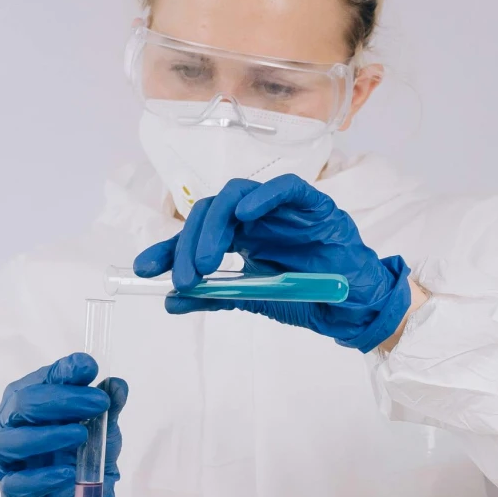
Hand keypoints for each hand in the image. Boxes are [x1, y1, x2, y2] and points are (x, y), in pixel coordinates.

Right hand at [0, 353, 127, 496]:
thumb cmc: (84, 458)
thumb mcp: (104, 431)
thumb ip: (109, 409)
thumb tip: (117, 385)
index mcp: (29, 401)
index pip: (42, 379)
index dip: (64, 371)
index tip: (89, 367)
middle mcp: (11, 425)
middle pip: (22, 404)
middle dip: (61, 399)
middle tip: (98, 403)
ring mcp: (7, 460)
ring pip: (9, 442)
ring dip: (47, 436)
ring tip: (81, 436)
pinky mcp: (11, 493)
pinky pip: (17, 484)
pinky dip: (42, 478)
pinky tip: (67, 474)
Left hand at [130, 174, 413, 352]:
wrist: (352, 308)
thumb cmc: (308, 296)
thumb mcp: (253, 299)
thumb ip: (214, 297)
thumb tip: (170, 301)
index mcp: (242, 235)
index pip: (197, 231)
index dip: (168, 248)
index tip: (144, 270)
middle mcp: (257, 216)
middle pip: (210, 211)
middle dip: (188, 242)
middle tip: (183, 277)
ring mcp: (283, 208)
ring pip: (239, 195)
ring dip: (215, 225)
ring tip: (205, 261)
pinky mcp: (314, 205)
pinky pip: (287, 188)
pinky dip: (264, 197)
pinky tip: (243, 217)